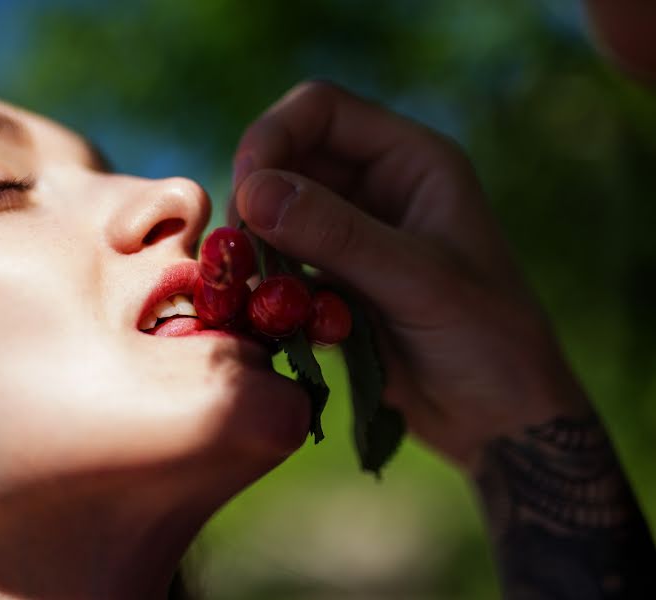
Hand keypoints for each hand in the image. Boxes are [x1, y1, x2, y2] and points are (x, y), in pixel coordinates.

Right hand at [231, 81, 588, 467]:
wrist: (498, 418)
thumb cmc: (486, 341)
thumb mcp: (417, 281)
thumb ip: (337, 234)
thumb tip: (252, 192)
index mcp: (412, 161)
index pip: (322, 110)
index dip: (273, 137)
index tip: (245, 193)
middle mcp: (378, 186)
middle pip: (289, 157)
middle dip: (257, 197)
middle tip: (240, 251)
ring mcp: (353, 234)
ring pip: (277, 214)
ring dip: (256, 246)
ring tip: (253, 289)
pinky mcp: (334, 280)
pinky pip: (280, 263)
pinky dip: (265, 283)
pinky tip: (267, 313)